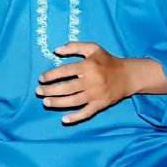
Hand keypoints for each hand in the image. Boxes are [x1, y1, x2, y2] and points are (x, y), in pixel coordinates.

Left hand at [38, 42, 152, 124]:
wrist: (128, 76)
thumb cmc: (107, 61)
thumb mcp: (93, 48)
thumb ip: (74, 47)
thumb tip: (56, 50)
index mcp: (88, 66)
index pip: (66, 71)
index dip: (51, 75)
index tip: (41, 78)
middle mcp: (91, 81)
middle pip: (67, 88)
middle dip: (51, 91)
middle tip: (38, 91)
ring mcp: (96, 94)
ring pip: (74, 101)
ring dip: (58, 103)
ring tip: (46, 103)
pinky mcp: (101, 104)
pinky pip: (87, 113)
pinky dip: (76, 117)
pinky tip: (64, 120)